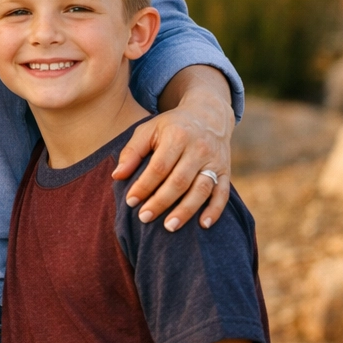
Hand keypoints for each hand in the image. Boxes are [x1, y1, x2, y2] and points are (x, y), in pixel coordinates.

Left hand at [111, 65, 234, 230]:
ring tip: (169, 227)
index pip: (159, 166)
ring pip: (202, 189)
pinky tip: (203, 225)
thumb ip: (132, 152)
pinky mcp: (225, 171)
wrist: (208, 115)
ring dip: (186, 210)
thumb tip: (117, 176)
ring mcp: (214, 161)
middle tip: (144, 218)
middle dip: (161, 202)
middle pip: (179, 181)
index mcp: (177, 136)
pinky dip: (214, 210)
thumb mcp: (149, 130)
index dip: (144, 185)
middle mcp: (198, 149)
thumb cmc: (172, 126)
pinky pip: (223, 193)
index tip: (131, 201)